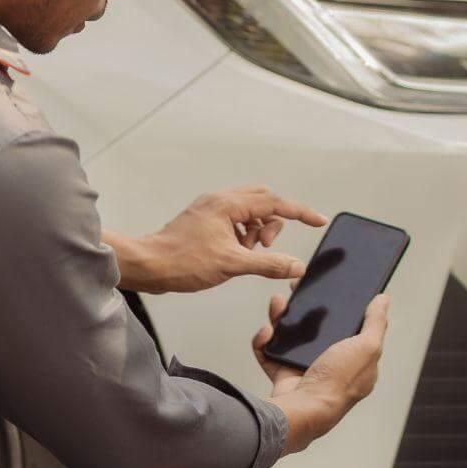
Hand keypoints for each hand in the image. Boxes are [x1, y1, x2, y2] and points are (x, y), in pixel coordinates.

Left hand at [113, 186, 326, 293]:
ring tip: (246, 254)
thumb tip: (296, 266)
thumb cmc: (182, 262)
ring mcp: (210, 209)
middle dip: (273, 223)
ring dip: (256, 232)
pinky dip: (242, 235)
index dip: (300, 213)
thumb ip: (268, 264)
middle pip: (262, 201)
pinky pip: (234, 221)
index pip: (275, 203)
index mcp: (229, 204)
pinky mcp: (203, 221)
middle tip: (267, 247)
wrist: (148, 265)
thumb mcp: (232, 265)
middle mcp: (220, 201)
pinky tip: (234, 254)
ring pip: (248, 212)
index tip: (318, 221)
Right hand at [252, 293, 389, 452]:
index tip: (330, 288)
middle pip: (319, 329)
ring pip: (292, 337)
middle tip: (297, 290)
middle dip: (306, 309)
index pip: (352, 328)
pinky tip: (266, 332)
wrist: (301, 411)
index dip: (342, 308)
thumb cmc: (337, 384)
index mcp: (356, 361)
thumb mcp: (367, 347)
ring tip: (278, 305)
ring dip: (282, 319)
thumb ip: (376, 323)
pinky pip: (271, 352)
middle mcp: (332, 366)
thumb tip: (383, 300)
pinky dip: (265, 342)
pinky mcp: (284, 376)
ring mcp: (307, 371)